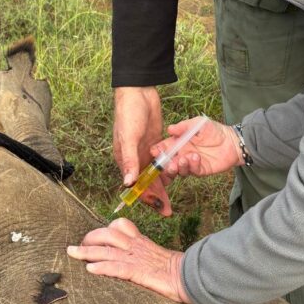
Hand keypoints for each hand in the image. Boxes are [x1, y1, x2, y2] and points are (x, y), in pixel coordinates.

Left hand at [67, 218, 190, 303]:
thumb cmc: (176, 270)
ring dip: (87, 251)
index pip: (121, 226)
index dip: (105, 228)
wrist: (190, 276)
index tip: (94, 236)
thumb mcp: (157, 257)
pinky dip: (102, 267)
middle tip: (77, 246)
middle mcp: (136, 246)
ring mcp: (136, 258)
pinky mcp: (138, 272)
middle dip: (90, 238)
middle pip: (108, 234)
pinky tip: (90, 270)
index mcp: (141, 242)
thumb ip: (144, 254)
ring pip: (107, 249)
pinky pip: (117, 267)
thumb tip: (134, 259)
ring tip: (72, 253)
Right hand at [113, 86, 171, 215]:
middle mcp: (135, 159)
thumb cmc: (128, 114)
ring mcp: (146, 152)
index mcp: (125, 160)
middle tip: (168, 211)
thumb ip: (130, 159)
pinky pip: (163, 162)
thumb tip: (128, 183)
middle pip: (147, 184)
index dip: (146, 198)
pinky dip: (169, 170)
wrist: (139, 93)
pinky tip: (177, 179)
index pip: (135, 185)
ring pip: (156, 175)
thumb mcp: (129, 137)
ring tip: (172, 201)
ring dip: (164, 186)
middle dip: (157, 198)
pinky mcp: (157, 145)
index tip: (158, 209)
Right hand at [153, 117, 242, 177]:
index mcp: (179, 142)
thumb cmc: (214, 130)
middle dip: (166, 163)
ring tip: (183, 159)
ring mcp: (191, 163)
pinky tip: (196, 158)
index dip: (158, 150)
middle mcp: (182, 154)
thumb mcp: (198, 124)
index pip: (165, 148)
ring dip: (179, 166)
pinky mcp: (200, 170)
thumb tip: (169, 129)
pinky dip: (192, 165)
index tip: (155, 151)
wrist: (232, 141)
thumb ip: (184, 126)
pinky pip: (193, 171)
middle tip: (169, 162)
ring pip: (179, 169)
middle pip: (169, 162)